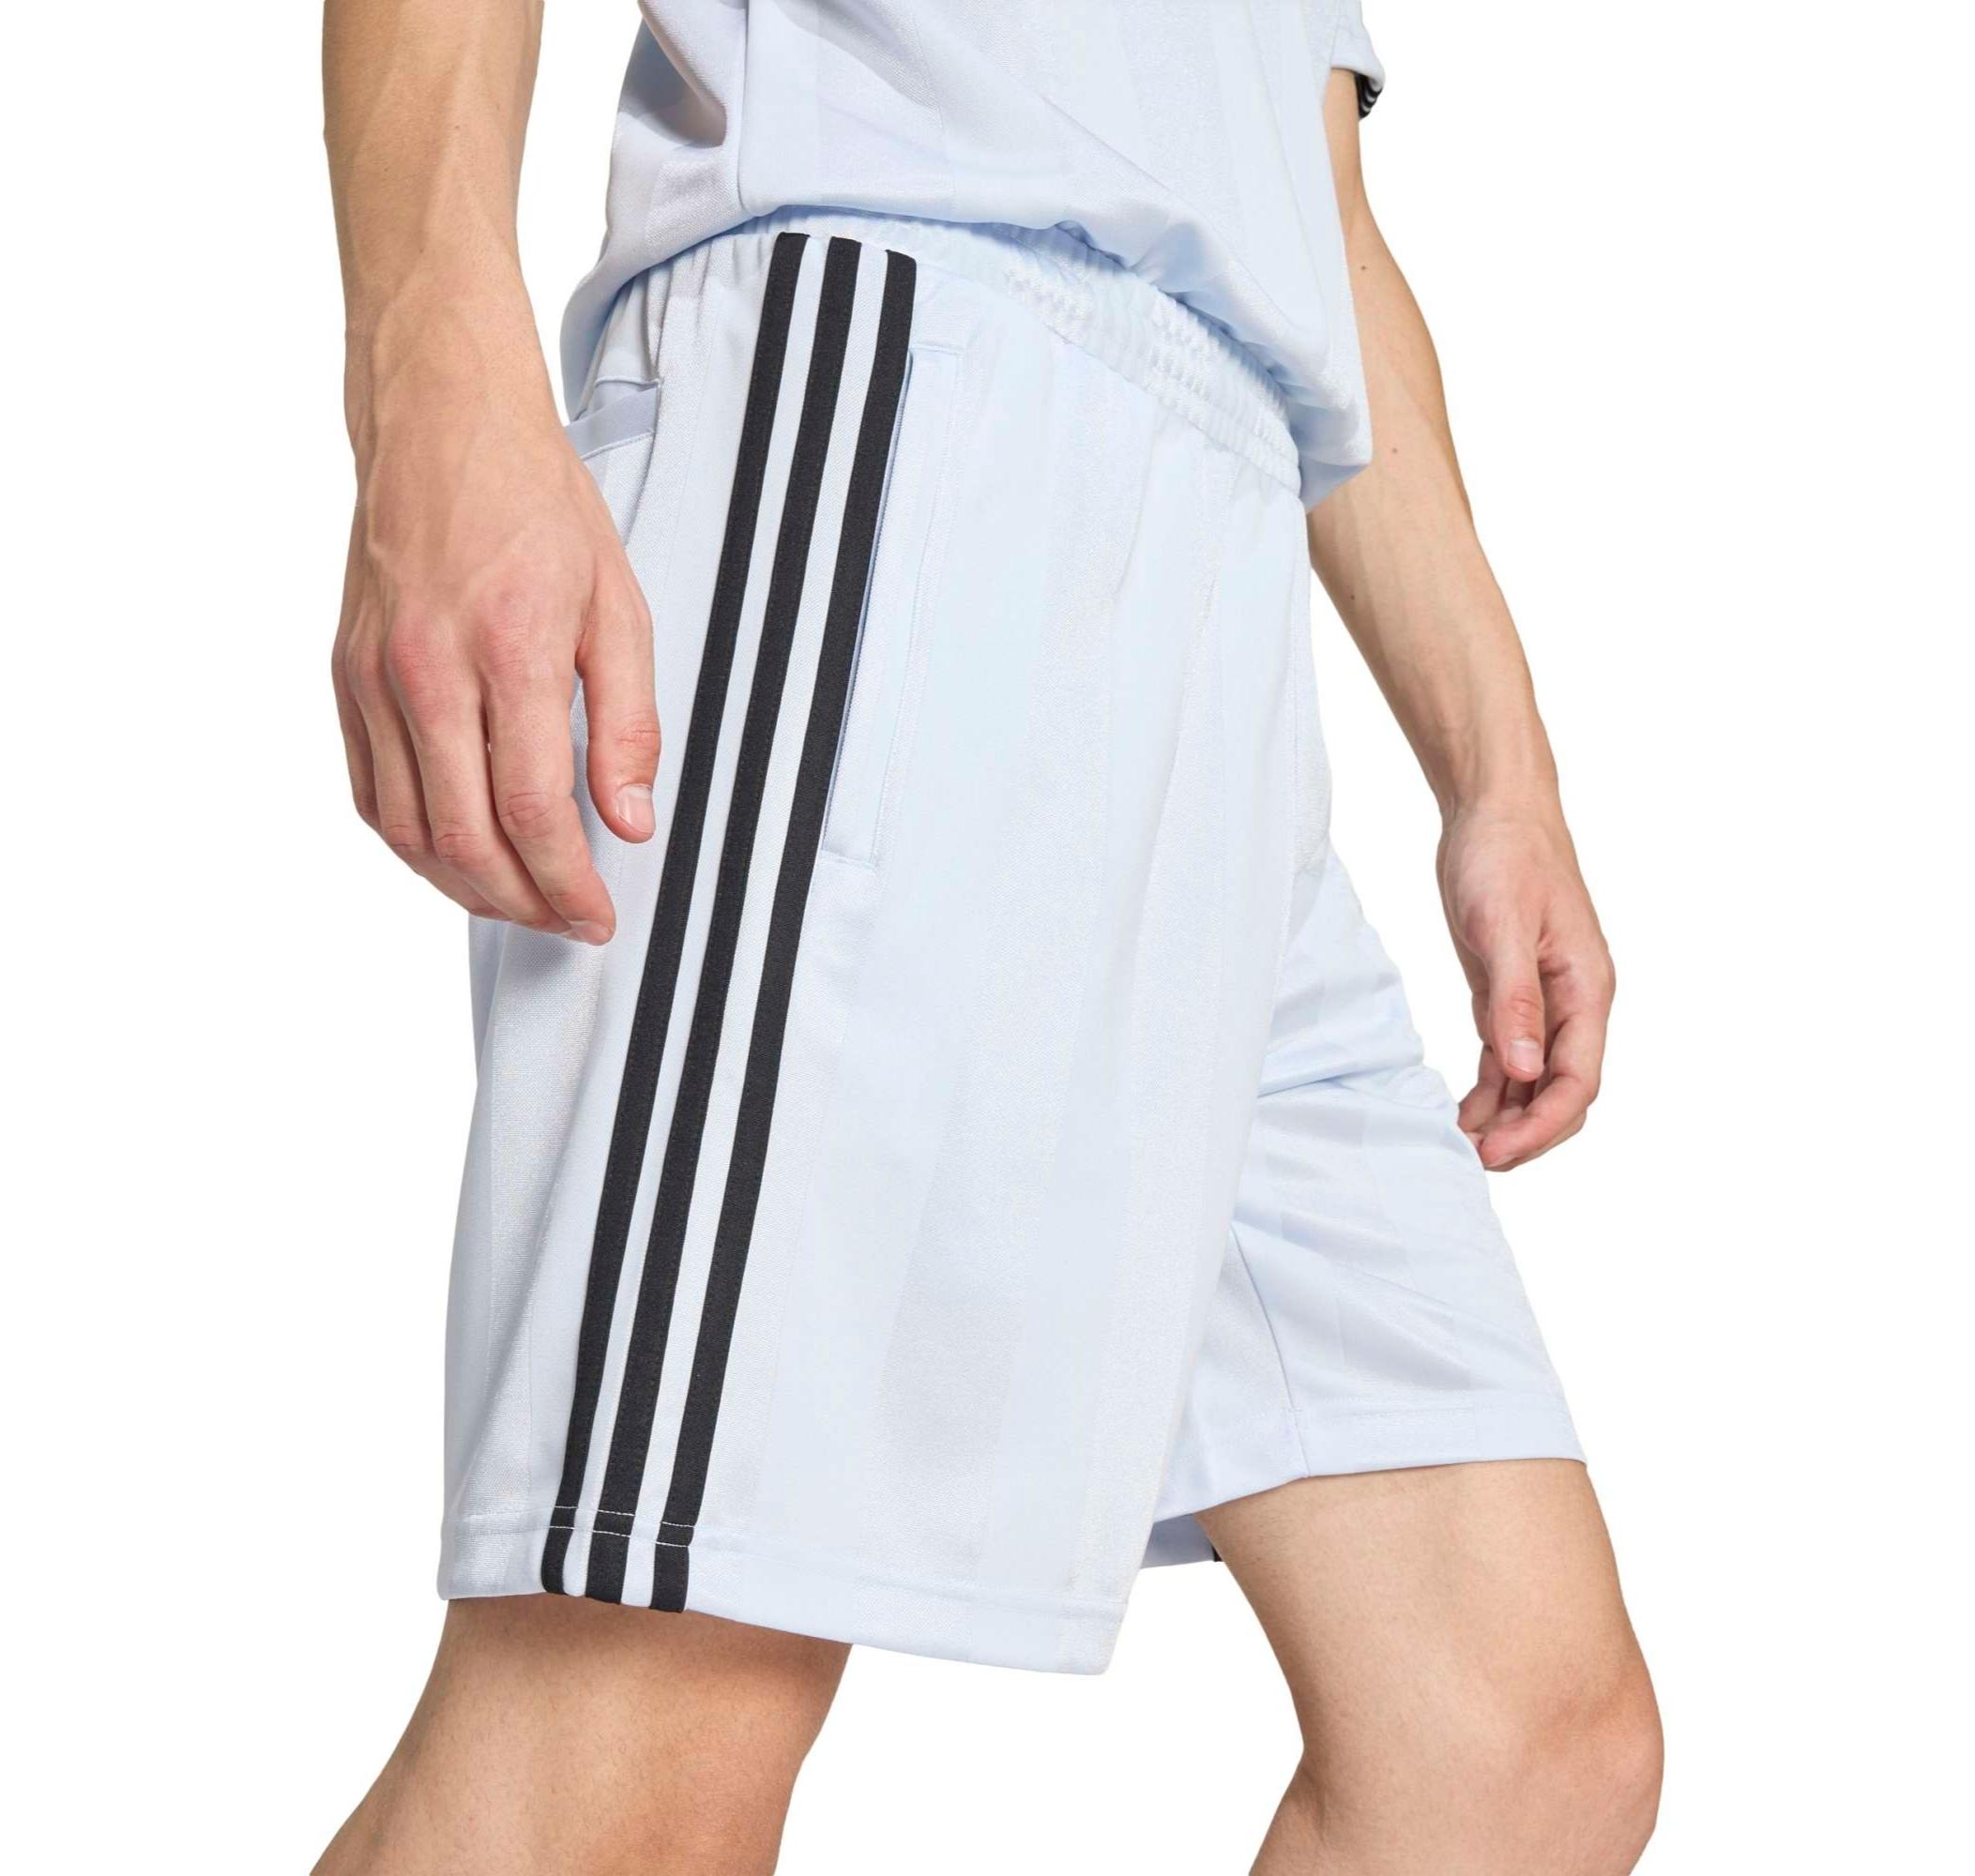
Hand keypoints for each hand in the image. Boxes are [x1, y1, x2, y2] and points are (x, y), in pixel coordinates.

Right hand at [332, 369, 656, 939]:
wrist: (442, 424)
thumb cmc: (535, 505)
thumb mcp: (618, 609)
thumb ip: (628, 725)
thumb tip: (630, 819)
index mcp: (509, 652)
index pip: (534, 811)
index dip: (568, 882)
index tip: (596, 913)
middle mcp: (428, 671)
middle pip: (467, 837)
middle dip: (523, 902)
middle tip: (566, 920)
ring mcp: (375, 677)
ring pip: (408, 830)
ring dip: (465, 886)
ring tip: (518, 901)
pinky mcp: (345, 676)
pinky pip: (370, 791)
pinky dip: (413, 843)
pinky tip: (455, 855)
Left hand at [1437, 802, 1613, 1170]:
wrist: (1494, 810)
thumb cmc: (1505, 855)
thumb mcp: (1502, 925)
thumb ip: (1515, 999)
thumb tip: (1523, 1069)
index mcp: (1587, 988)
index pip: (1578, 1079)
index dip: (1542, 1124)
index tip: (1499, 1151)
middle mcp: (1574, 1003)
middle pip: (1562, 1092)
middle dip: (1525, 1133)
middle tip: (1472, 1159)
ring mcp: (1544, 1002)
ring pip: (1534, 1082)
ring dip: (1505, 1119)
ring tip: (1460, 1147)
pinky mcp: (1511, 995)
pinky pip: (1507, 1060)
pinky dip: (1490, 1092)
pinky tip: (1463, 1114)